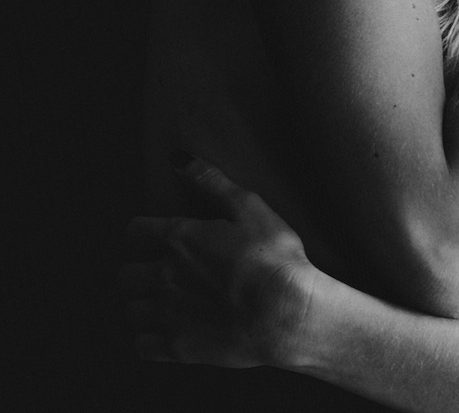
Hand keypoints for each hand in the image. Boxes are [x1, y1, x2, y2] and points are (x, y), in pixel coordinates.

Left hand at [120, 156, 317, 368]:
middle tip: (156, 271)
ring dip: (140, 304)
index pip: (135, 232)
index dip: (142, 232)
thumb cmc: (273, 257)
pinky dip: (146, 339)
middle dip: (137, 271)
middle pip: (125, 276)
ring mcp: (168, 316)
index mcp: (179, 239)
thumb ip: (211, 182)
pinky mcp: (177, 349)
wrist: (285, 313)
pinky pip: (140, 346)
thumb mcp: (249, 207)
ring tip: (158, 302)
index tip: (152, 236)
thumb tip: (178, 159)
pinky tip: (162, 332)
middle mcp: (164, 277)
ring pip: (130, 311)